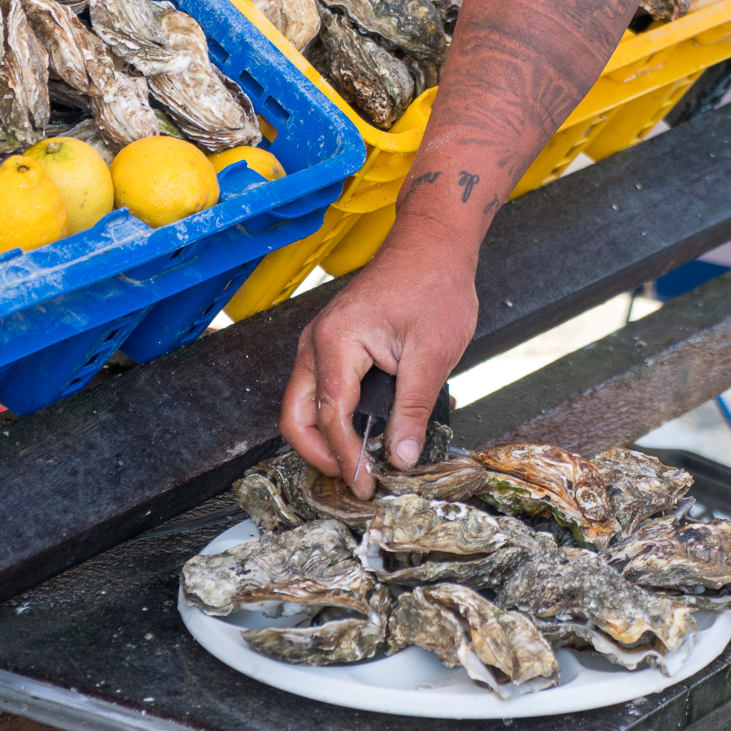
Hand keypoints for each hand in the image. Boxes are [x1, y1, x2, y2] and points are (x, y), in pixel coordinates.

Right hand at [279, 236, 478, 497]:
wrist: (432, 244)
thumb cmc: (435, 286)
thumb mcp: (433, 353)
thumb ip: (413, 409)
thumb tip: (400, 458)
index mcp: (337, 340)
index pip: (331, 415)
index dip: (347, 458)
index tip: (367, 486)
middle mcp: (317, 341)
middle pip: (296, 415)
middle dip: (320, 455)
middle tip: (356, 481)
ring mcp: (321, 341)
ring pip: (304, 404)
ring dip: (326, 437)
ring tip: (363, 462)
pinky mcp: (333, 343)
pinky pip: (321, 388)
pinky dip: (335, 416)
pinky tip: (367, 431)